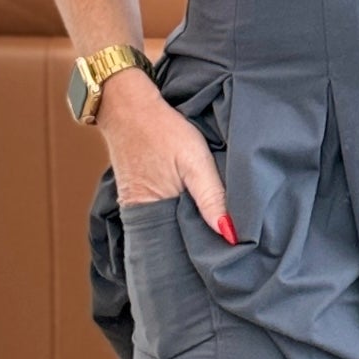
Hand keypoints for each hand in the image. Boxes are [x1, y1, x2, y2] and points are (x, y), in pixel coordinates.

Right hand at [101, 69, 234, 237]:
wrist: (127, 105)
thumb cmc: (162, 130)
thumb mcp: (194, 161)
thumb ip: (212, 197)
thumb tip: (230, 234)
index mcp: (151, 216)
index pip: (184, 249)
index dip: (207, 251)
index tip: (232, 253)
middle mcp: (141, 218)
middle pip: (179, 241)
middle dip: (202, 243)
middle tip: (230, 243)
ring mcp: (139, 207)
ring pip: (174, 227)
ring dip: (194, 228)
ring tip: (220, 228)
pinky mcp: (141, 196)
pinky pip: (167, 213)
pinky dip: (183, 214)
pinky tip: (200, 210)